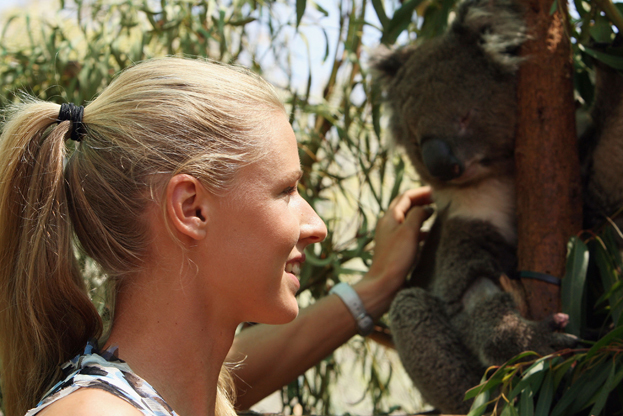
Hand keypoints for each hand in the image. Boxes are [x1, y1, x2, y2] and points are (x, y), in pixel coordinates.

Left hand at [356, 187, 432, 317]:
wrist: (384, 284)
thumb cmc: (395, 257)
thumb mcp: (409, 231)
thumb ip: (417, 214)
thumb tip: (426, 208)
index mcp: (389, 217)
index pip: (405, 196)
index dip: (421, 192)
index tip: (437, 192)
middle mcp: (388, 224)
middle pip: (406, 206)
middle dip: (421, 201)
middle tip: (438, 201)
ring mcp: (391, 237)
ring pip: (408, 219)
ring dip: (422, 215)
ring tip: (437, 216)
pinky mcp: (395, 249)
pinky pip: (409, 233)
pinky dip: (420, 230)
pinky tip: (430, 235)